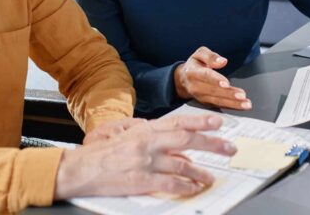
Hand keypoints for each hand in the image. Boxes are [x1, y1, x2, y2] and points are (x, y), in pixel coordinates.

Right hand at [54, 113, 236, 198]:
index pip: (179, 122)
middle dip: (211, 142)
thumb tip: (179, 151)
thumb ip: (154, 139)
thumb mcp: (129, 137)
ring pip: (181, 163)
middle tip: (229, 147)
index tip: (219, 121)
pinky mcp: (140, 180)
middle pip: (186, 139)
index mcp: (145, 130)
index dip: (201, 120)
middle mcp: (147, 142)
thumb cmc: (104, 154)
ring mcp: (145, 161)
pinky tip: (193, 188)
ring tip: (211, 177)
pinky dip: (184, 186)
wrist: (80, 168)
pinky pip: (169, 183)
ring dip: (200, 171)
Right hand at [174, 46, 251, 109]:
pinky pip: (219, 106)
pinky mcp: (206, 104)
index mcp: (192, 72)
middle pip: (213, 91)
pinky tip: (242, 107)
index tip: (226, 83)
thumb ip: (210, 56)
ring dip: (232, 103)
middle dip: (228, 94)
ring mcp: (200, 97)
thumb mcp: (199, 54)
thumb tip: (222, 61)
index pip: (205, 76)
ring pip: (217, 101)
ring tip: (245, 104)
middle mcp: (195, 87)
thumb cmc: (194, 65)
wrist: (183, 79)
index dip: (215, 80)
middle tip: (242, 95)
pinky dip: (231, 107)